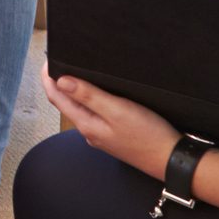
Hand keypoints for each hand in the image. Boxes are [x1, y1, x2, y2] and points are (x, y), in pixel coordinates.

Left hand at [40, 70, 179, 180]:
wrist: (171, 160)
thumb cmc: (147, 135)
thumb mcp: (117, 110)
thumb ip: (89, 96)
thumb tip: (61, 81)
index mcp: (86, 124)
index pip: (57, 98)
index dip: (48, 78)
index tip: (48, 59)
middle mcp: (90, 131)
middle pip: (66, 103)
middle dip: (59, 82)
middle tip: (59, 60)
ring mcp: (102, 135)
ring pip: (81, 108)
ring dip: (74, 90)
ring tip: (76, 71)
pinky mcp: (114, 135)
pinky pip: (95, 113)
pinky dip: (90, 99)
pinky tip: (98, 91)